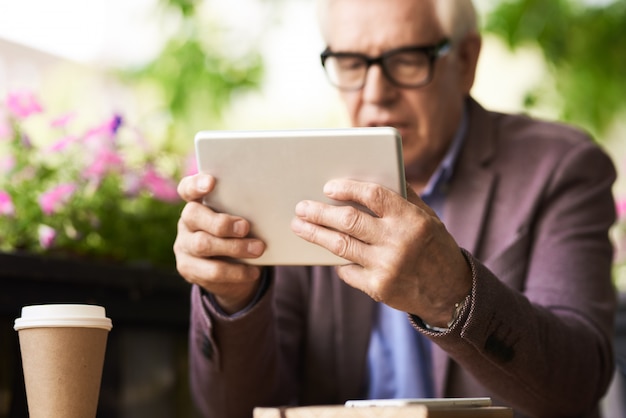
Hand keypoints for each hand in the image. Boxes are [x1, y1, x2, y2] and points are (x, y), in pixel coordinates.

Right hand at [174, 173, 266, 313]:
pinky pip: (211, 271)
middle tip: (245, 227)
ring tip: (258, 249)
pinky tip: (254, 271)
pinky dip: (236, 271)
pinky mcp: (188, 268)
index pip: (187, 188)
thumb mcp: (242, 218)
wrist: (232, 271)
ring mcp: (184, 245)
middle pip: (193, 215)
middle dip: (221, 221)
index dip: (196, 184)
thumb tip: (270, 204)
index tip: (211, 182)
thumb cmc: (240, 234)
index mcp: (198, 203)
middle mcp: (187, 222)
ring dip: (234, 247)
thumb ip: (245, 210)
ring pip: (202, 244)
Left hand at [291, 179, 470, 326]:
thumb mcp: (426, 217)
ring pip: (340, 245)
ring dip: (316, 234)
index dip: (348, 188)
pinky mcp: (378, 289)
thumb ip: (401, 197)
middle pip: (348, 221)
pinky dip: (337, 261)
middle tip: (301, 207)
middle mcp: (399, 242)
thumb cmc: (434, 247)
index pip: (373, 195)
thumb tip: (365, 178)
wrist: (451, 292)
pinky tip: (329, 254)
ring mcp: (387, 267)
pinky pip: (347, 271)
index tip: (328, 187)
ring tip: (300, 226)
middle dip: (319, 212)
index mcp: (412, 219)